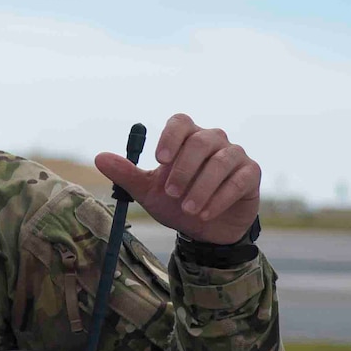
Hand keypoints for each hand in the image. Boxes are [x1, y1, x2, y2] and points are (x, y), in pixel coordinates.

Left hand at [94, 113, 260, 244]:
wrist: (204, 228)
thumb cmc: (175, 202)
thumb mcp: (147, 191)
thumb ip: (126, 174)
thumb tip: (99, 157)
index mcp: (186, 138)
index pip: (180, 122)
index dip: (171, 137)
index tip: (159, 159)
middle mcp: (213, 140)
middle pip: (200, 141)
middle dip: (183, 169)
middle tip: (170, 193)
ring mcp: (235, 155)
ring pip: (221, 161)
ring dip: (202, 186)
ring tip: (188, 209)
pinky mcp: (251, 174)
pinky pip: (239, 180)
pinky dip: (220, 197)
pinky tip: (204, 213)